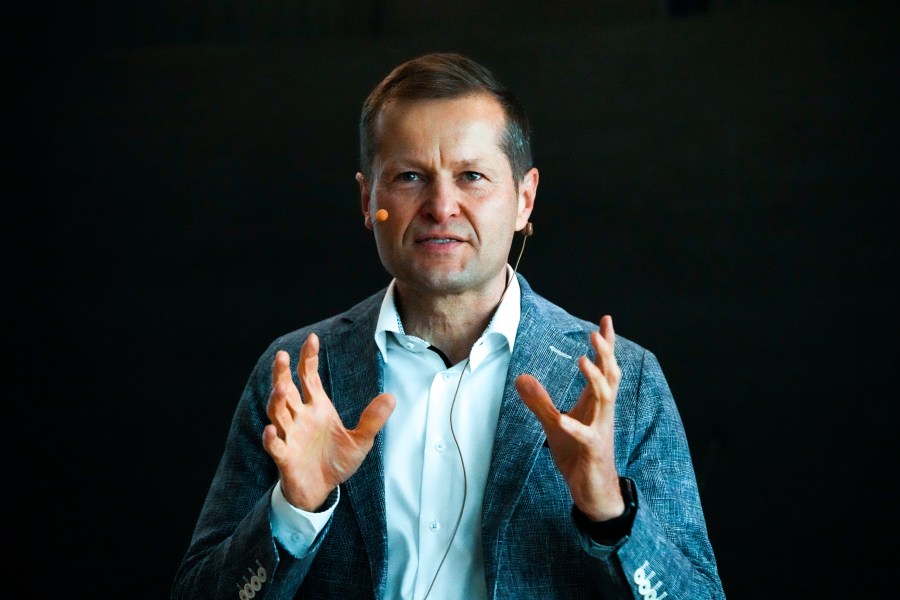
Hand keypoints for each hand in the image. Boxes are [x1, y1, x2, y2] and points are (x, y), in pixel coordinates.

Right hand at [262, 333, 395, 510]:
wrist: (322, 490)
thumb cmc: (336, 461)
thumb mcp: (361, 441)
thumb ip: (373, 420)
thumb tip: (391, 397)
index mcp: (317, 407)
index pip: (308, 376)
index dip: (308, 358)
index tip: (312, 339)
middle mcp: (299, 417)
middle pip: (286, 389)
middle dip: (282, 373)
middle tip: (282, 355)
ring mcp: (290, 435)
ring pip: (277, 413)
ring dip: (277, 400)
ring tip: (280, 388)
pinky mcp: (284, 456)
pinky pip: (274, 445)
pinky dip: (271, 438)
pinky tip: (272, 430)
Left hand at [515, 315, 622, 520]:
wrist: (594, 492)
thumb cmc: (578, 455)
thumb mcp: (554, 425)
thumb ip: (539, 402)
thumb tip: (521, 377)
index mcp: (596, 404)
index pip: (605, 368)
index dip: (607, 345)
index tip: (606, 320)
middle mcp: (603, 413)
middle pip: (610, 376)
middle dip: (606, 353)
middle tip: (597, 331)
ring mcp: (600, 431)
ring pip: (605, 399)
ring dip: (595, 378)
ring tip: (584, 359)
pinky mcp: (592, 451)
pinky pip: (585, 435)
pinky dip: (573, 426)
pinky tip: (561, 419)